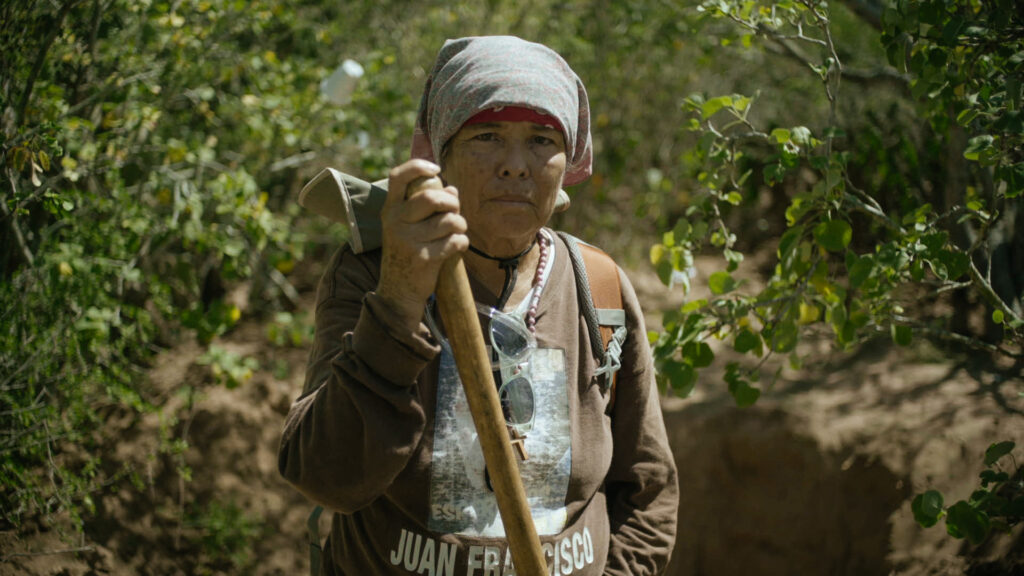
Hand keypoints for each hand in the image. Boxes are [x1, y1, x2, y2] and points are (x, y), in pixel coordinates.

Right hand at [376, 159, 467, 329]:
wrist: (398, 291)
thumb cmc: (407, 252)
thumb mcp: (406, 226)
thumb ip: (426, 205)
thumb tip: (452, 189)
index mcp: (390, 210)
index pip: (399, 176)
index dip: (419, 166)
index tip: (436, 169)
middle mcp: (396, 222)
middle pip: (433, 198)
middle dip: (453, 203)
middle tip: (455, 211)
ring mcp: (409, 240)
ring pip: (450, 221)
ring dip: (461, 224)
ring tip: (457, 231)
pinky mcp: (424, 258)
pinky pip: (455, 241)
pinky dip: (462, 242)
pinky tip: (457, 246)